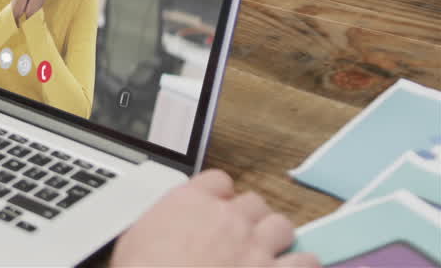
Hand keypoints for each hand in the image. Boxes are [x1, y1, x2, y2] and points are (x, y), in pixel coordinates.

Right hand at [112, 170, 318, 267]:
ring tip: (267, 254)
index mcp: (190, 202)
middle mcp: (228, 217)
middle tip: (242, 237)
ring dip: (276, 239)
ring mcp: (255, 246)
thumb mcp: (134, 241)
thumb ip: (157, 225)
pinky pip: (306, 261)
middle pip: (254, 201)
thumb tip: (160, 231)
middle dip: (250, 218)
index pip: (218, 181)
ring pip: (282, 226)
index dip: (220, 196)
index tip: (218, 208)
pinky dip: (302, 266)